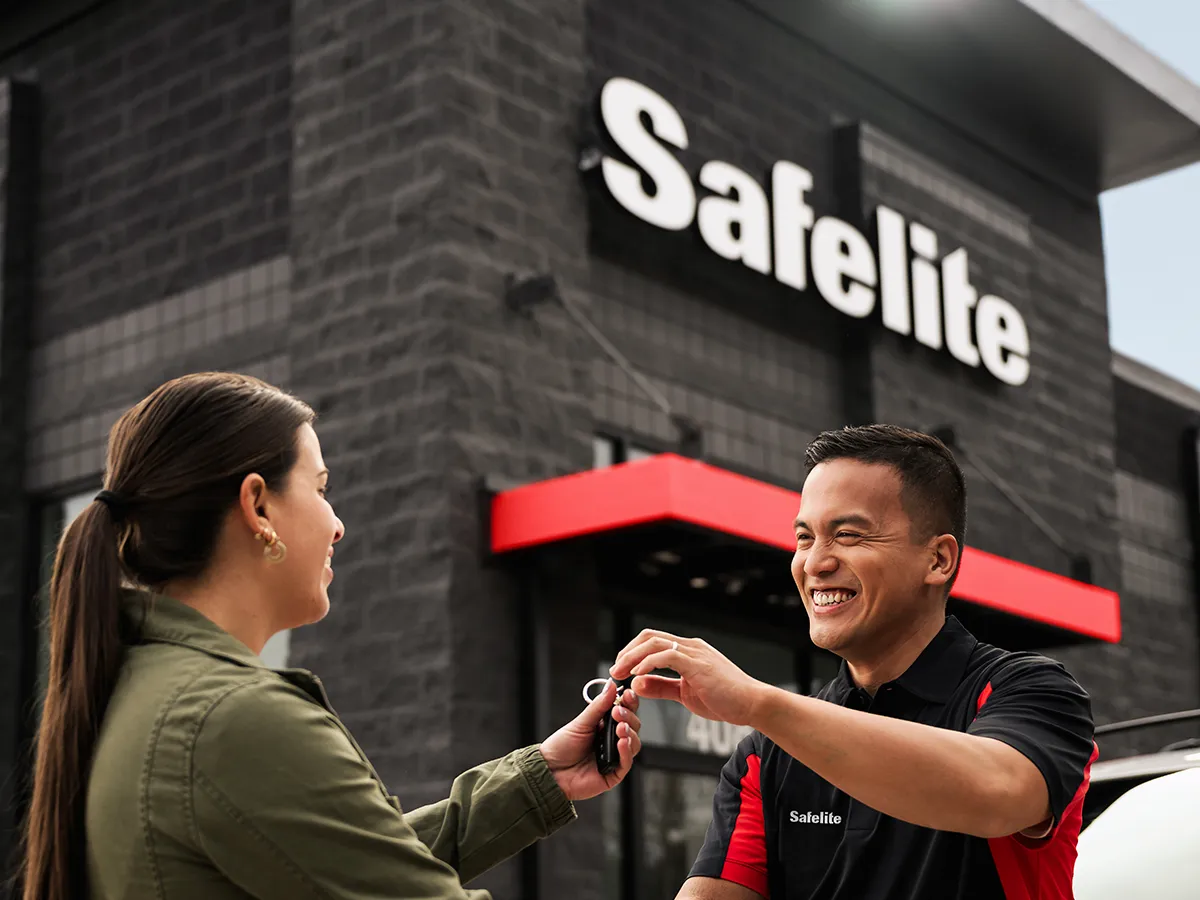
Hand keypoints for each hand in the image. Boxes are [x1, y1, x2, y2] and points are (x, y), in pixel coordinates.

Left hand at [539, 679, 641, 801]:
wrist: (550, 771)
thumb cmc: (561, 747)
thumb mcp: (580, 723)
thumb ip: (598, 706)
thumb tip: (611, 686)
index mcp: (605, 725)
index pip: (625, 711)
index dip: (629, 702)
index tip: (628, 694)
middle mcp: (612, 740)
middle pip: (633, 726)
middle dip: (628, 716)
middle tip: (617, 712)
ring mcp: (614, 757)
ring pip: (634, 744)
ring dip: (630, 733)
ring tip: (620, 727)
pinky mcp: (614, 774)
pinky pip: (627, 762)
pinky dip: (626, 751)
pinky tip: (622, 743)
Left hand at [610, 629, 768, 727]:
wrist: (752, 704)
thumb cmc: (725, 699)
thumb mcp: (685, 693)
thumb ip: (661, 687)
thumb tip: (637, 684)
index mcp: (688, 651)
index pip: (652, 641)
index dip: (632, 652)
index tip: (620, 670)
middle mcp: (690, 647)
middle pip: (649, 636)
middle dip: (627, 652)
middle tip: (615, 670)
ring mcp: (695, 653)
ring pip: (654, 643)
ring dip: (632, 657)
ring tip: (621, 672)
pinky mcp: (698, 664)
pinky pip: (667, 657)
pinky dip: (648, 663)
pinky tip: (638, 676)